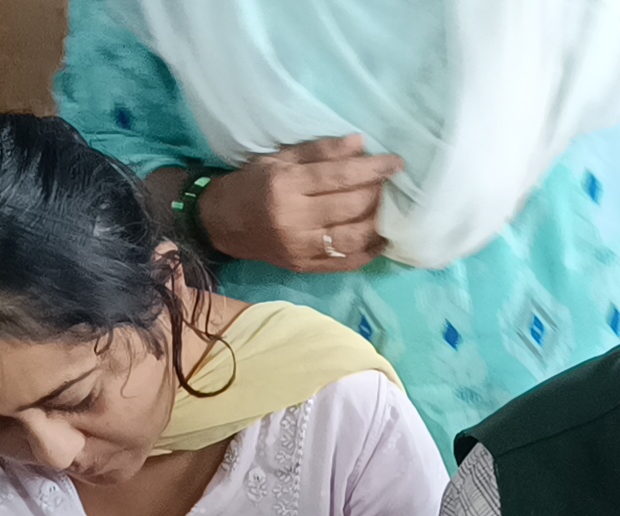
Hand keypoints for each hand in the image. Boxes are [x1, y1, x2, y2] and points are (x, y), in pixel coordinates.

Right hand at [199, 134, 402, 272]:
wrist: (222, 223)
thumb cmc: (253, 184)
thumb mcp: (280, 159)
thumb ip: (320, 151)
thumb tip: (360, 144)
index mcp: (286, 185)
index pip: (340, 176)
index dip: (373, 169)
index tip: (396, 163)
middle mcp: (294, 219)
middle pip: (351, 207)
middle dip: (377, 193)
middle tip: (388, 184)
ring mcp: (300, 247)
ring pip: (353, 237)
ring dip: (378, 222)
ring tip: (387, 209)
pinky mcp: (305, 267)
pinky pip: (347, 262)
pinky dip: (370, 251)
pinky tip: (382, 237)